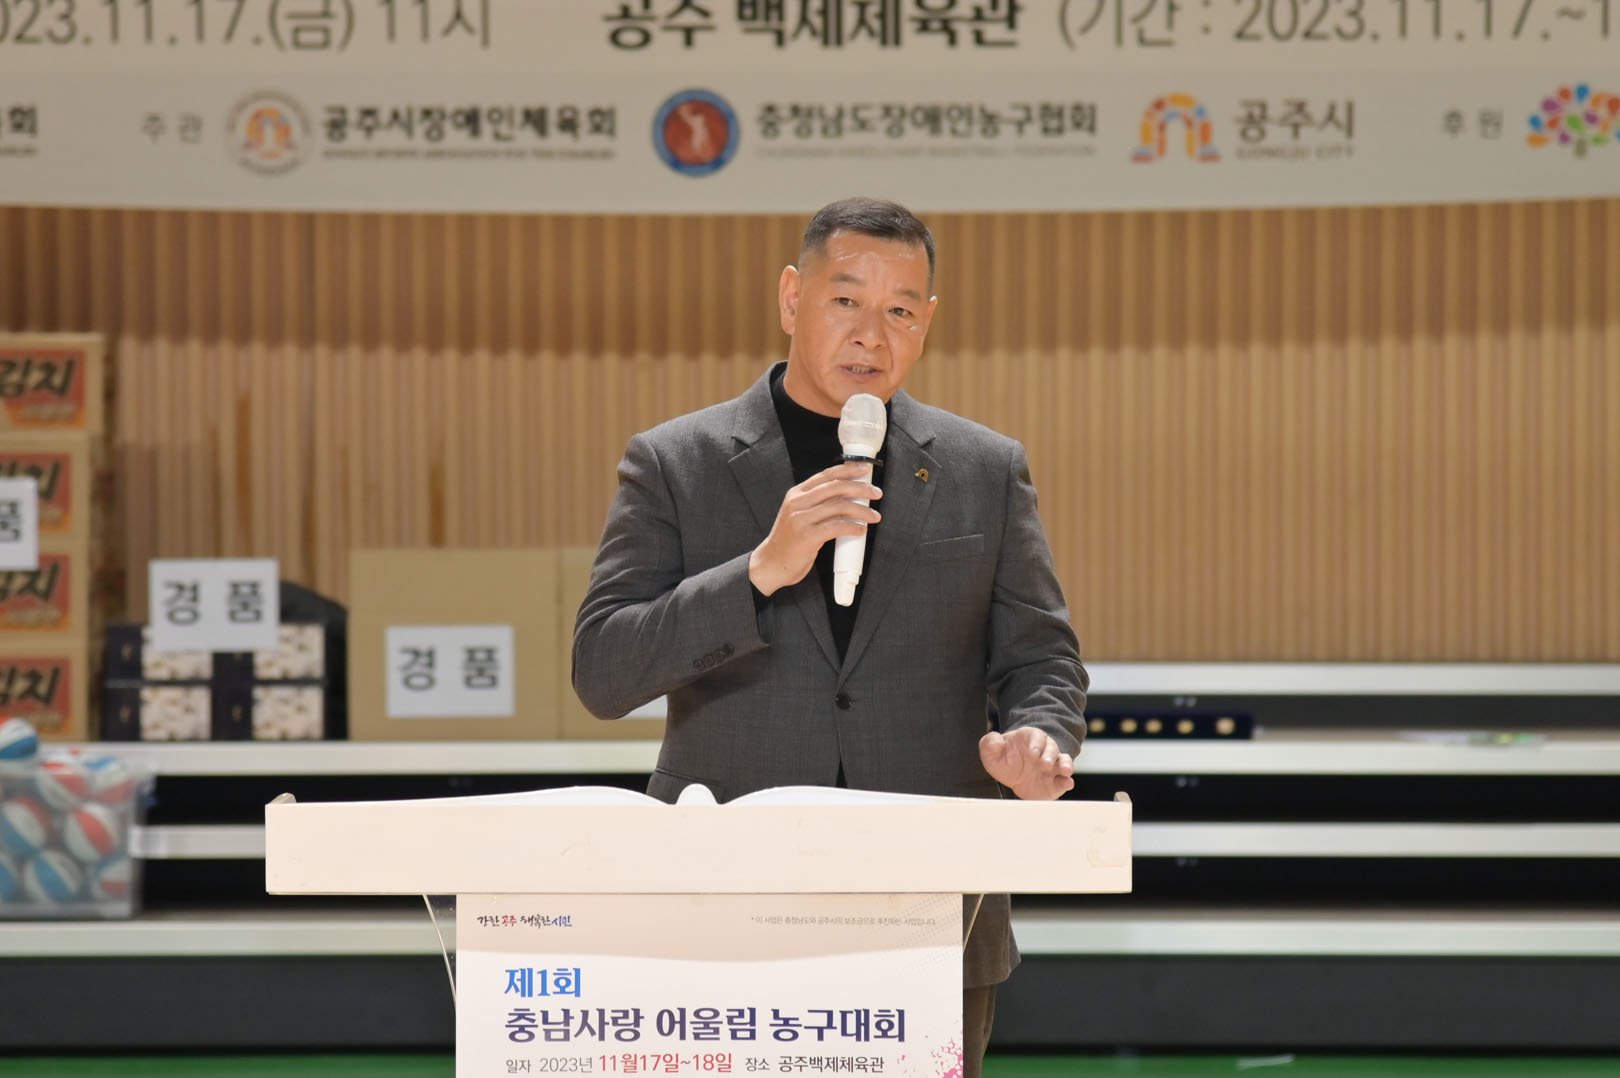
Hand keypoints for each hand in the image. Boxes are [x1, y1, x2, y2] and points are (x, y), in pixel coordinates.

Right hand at [748, 462, 881, 595]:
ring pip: (839, 506)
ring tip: (874, 516)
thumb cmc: (789, 542)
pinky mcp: (806, 536)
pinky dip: (852, 527)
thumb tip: (848, 498)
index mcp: (796, 494)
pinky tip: (861, 530)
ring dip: (862, 510)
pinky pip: (836, 527)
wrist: (771, 564)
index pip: (826, 475)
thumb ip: (817, 504)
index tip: (865, 470)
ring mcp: (800, 519)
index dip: (848, 470)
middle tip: (876, 493)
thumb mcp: (799, 515)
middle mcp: (797, 502)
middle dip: (860, 488)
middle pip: (836, 487)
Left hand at [978, 727, 1074, 800]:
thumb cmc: (1004, 758)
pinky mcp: (1055, 782)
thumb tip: (994, 739)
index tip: (1032, 752)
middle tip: (1045, 764)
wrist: (1013, 775)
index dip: (1036, 744)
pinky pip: (1063, 780)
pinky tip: (1067, 783)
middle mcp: (1044, 751)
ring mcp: (1052, 766)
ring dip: (1066, 766)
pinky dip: (1066, 782)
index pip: (1037, 737)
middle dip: (1049, 756)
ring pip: (1064, 762)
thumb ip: (990, 743)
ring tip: (1066, 772)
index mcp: (1030, 739)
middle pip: (1052, 749)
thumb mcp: (991, 750)